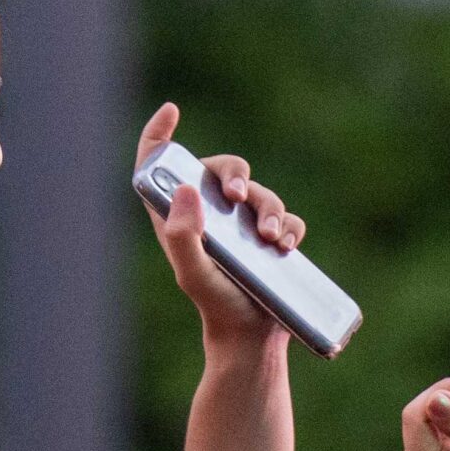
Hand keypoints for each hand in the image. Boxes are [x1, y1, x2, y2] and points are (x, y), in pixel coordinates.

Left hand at [136, 103, 303, 348]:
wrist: (252, 339)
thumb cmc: (215, 306)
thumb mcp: (192, 273)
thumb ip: (182, 234)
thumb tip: (187, 188)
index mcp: (178, 218)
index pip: (161, 167)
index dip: (160, 135)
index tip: (172, 111)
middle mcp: (209, 216)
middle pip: (221, 169)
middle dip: (234, 172)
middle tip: (236, 194)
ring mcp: (242, 227)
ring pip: (259, 192)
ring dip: (268, 207)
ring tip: (271, 238)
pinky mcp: (271, 240)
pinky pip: (287, 218)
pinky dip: (289, 226)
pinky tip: (284, 247)